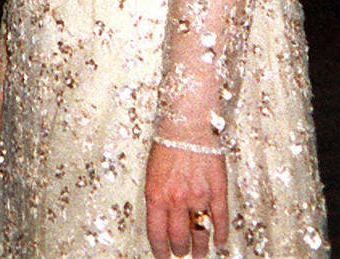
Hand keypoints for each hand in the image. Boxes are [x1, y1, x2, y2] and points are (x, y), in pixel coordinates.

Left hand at [146, 142, 228, 257]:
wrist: (187, 126)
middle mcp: (176, 200)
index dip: (159, 249)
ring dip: (200, 247)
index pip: (156, 233)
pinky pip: (220, 220)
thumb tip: (161, 218)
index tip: (162, 256)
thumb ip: (157, 197)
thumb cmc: (166, 145)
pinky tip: (220, 242)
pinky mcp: (218, 192)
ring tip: (200, 254)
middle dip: (180, 250)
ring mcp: (198, 198)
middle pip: (179, 238)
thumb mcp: (152, 173)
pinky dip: (220, 234)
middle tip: (181, 254)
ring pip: (200, 233)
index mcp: (156, 195)